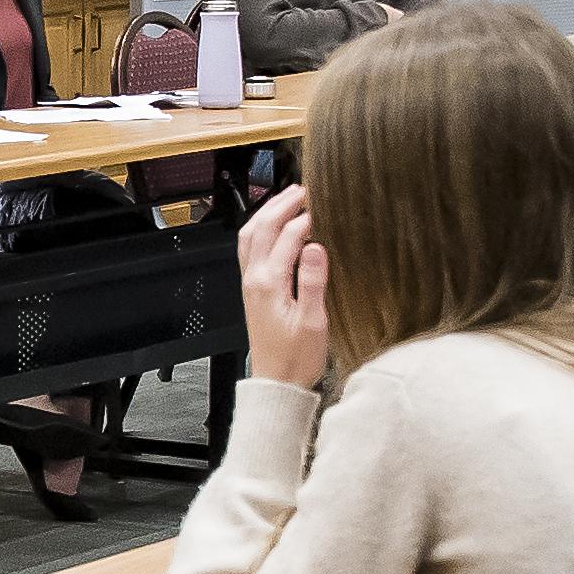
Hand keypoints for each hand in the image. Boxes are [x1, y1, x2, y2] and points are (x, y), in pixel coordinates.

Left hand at [237, 183, 331, 387]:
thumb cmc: (296, 358)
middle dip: (282, 205)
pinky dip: (261, 230)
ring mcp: (249, 284)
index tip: (324, 206)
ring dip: (268, 213)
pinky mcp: (252, 290)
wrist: (277, 384)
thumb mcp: (313, 322)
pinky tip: (275, 227)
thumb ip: (313, 281)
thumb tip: (316, 246)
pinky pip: (250, 250)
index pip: (287, 237)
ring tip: (288, 199)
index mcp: (268, 284)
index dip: (306, 218)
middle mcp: (253, 279)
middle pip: (261, 228)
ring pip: (250, 236)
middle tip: (303, 189)